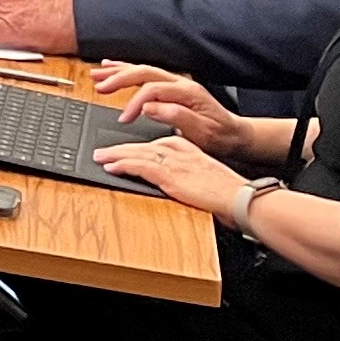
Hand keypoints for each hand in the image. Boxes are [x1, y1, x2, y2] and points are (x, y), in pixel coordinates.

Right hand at [92, 65, 260, 159]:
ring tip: (98, 75)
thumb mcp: (202, 132)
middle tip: (101, 87)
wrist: (235, 135)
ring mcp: (176, 83)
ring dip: (119, 71)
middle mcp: (181, 83)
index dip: (135, 102)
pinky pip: (146, 75)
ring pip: (142, 70)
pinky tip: (112, 68)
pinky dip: (127, 70)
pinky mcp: (172, 88)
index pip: (153, 89)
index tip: (125, 118)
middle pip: (144, 72)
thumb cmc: (220, 136)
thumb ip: (177, 117)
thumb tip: (150, 107)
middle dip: (119, 78)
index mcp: (188, 92)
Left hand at [93, 130, 247, 216]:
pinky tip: (111, 167)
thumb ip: (186, 172)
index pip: (155, 144)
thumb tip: (172, 179)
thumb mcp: (203, 174)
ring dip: (115, 155)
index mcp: (187, 148)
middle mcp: (177, 151)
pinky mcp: (169, 175)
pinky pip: (140, 167)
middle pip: (141, 146)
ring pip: (136, 153)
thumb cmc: (226, 191)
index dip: (136, 147)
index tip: (124, 149)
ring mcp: (172, 162)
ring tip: (100, 157)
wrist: (239, 196)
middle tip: (102, 151)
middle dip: (119, 148)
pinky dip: (123, 165)